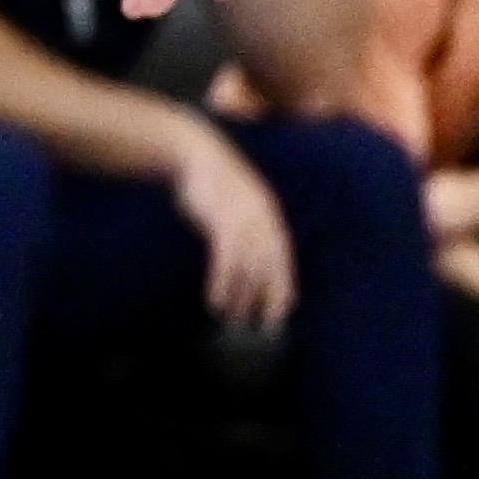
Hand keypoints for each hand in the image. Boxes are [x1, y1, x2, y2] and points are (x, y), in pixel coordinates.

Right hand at [169, 119, 298, 331]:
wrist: (195, 153)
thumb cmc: (212, 181)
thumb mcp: (236, 203)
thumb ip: (246, 226)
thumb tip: (245, 254)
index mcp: (270, 218)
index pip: (283, 261)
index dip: (283, 288)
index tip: (280, 314)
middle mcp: (263, 221)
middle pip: (270, 268)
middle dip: (268, 298)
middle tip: (262, 325)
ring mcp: (243, 221)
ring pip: (249, 268)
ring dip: (242, 296)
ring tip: (233, 317)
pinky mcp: (221, 222)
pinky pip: (226, 261)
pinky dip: (222, 283)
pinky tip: (216, 299)